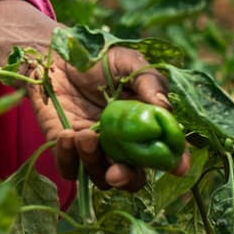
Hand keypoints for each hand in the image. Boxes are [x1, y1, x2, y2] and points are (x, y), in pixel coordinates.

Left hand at [29, 44, 189, 191]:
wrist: (56, 54)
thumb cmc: (98, 58)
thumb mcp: (128, 63)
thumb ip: (149, 83)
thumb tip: (165, 107)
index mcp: (142, 126)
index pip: (162, 152)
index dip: (172, 162)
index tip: (177, 167)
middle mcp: (121, 145)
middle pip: (131, 178)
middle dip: (126, 179)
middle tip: (116, 172)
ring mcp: (93, 149)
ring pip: (99, 177)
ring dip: (93, 162)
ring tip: (84, 135)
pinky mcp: (65, 149)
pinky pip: (69, 168)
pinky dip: (68, 157)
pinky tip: (67, 135)